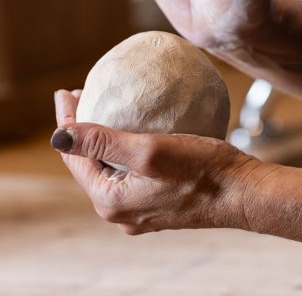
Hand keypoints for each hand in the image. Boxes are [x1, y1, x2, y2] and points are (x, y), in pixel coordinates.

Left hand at [53, 90, 262, 233]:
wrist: (243, 193)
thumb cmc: (202, 169)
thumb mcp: (148, 150)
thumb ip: (102, 142)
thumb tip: (57, 135)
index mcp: (111, 200)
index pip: (75, 156)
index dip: (67, 121)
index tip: (65, 92)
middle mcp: (120, 210)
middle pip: (88, 163)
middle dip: (81, 130)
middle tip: (81, 96)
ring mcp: (139, 208)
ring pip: (107, 168)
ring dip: (101, 139)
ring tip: (100, 109)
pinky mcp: (156, 201)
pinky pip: (127, 172)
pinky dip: (121, 150)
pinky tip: (129, 131)